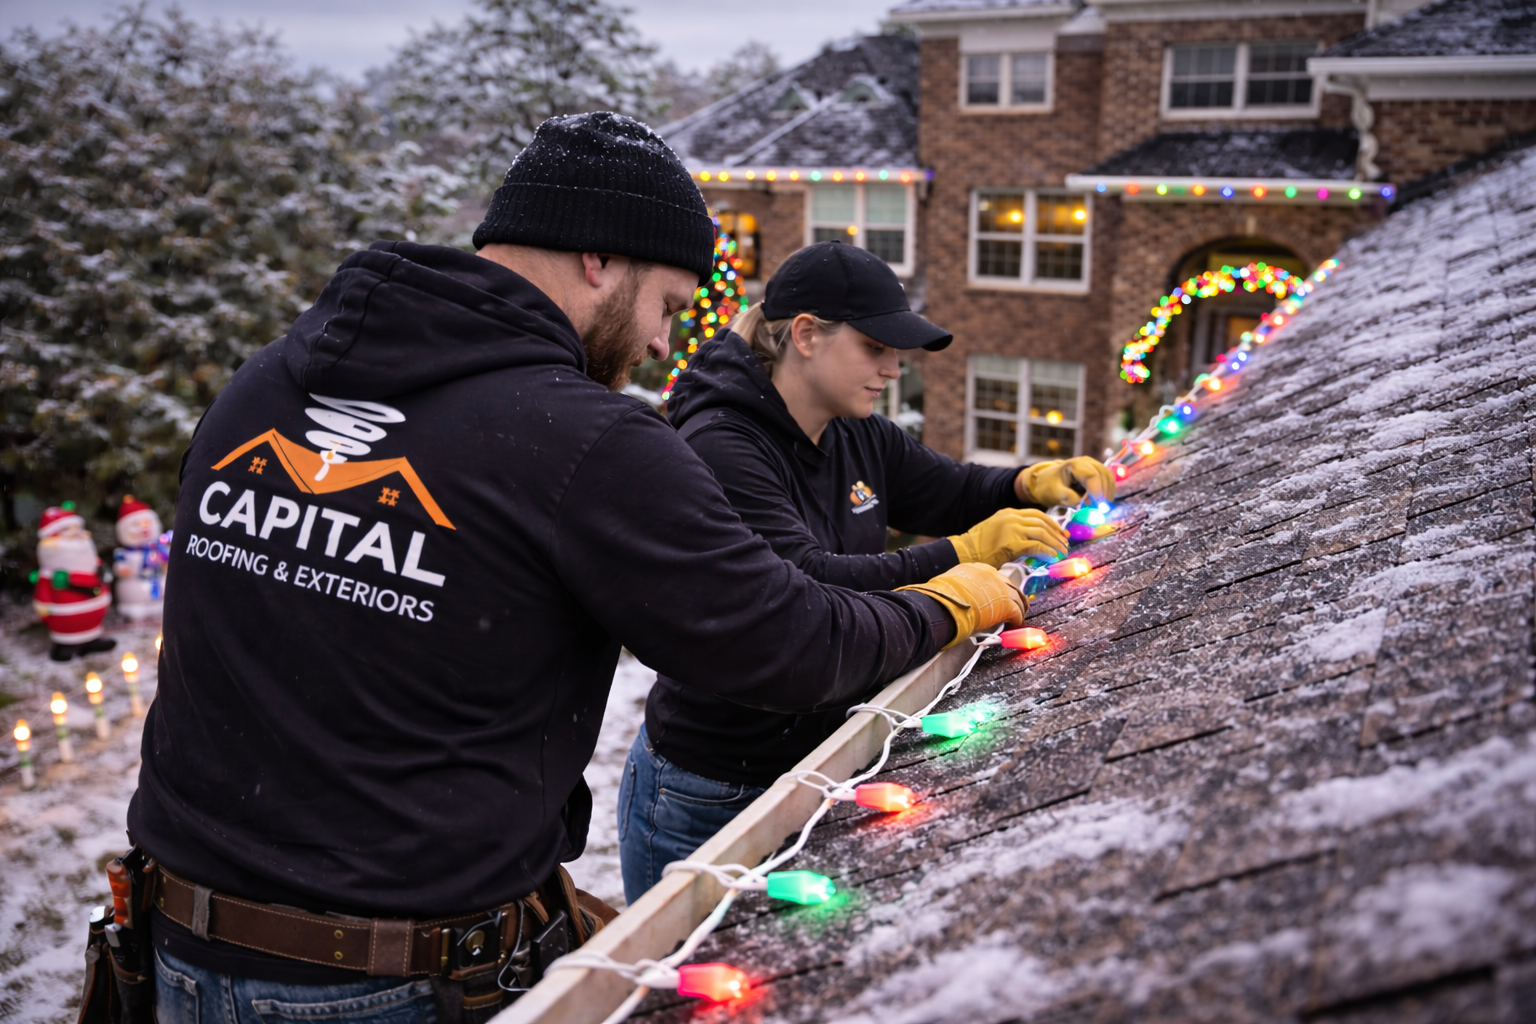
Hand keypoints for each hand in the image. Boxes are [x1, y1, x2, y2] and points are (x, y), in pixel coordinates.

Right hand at [896, 563, 1027, 648]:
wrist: (944, 606)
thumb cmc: (940, 599)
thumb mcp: (948, 586)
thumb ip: (957, 589)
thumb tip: (956, 598)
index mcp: (975, 569)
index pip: (992, 577)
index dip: (995, 588)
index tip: (996, 596)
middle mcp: (990, 574)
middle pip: (1008, 585)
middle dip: (1012, 596)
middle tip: (1014, 606)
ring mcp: (1001, 588)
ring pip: (1017, 598)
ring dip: (1018, 608)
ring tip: (1017, 618)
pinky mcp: (1007, 604)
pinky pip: (1017, 612)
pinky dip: (1017, 620)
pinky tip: (1014, 625)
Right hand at [948, 508, 1068, 567]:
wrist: (962, 552)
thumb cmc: (977, 547)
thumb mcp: (995, 530)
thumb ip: (1012, 530)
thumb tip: (1031, 541)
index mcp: (1007, 513)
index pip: (1036, 514)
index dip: (1051, 523)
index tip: (1060, 532)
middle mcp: (1011, 518)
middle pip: (1042, 522)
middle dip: (1056, 533)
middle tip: (1064, 543)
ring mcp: (1011, 529)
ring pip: (1041, 533)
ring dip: (1054, 543)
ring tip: (1061, 552)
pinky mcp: (1012, 543)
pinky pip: (1036, 546)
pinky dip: (1047, 552)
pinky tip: (1051, 557)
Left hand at [1016, 457, 1116, 507]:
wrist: (1046, 482)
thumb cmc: (1049, 487)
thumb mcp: (1054, 494)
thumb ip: (1069, 498)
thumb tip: (1084, 503)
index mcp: (1075, 464)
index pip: (1093, 475)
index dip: (1097, 491)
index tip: (1097, 507)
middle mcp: (1088, 462)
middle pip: (1104, 476)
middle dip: (1103, 494)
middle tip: (1097, 511)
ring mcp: (1094, 466)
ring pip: (1109, 479)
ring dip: (1106, 494)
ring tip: (1098, 508)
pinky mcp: (1098, 473)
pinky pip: (1108, 482)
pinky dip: (1107, 493)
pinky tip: (1100, 504)